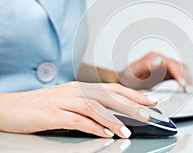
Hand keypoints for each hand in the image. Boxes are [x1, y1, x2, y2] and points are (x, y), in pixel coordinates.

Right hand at [0, 82, 157, 137]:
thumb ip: (90, 105)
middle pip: (108, 96)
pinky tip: (104, 133)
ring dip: (113, 119)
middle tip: (148, 112)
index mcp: (82, 87)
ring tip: (128, 130)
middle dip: (131, 104)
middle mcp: (75, 90)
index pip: (113, 89)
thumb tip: (112, 115)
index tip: (150, 100)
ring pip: (94, 108)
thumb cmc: (43, 105)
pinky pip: (76, 120)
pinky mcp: (52, 114)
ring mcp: (64, 101)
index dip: (133, 94)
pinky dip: (92, 126)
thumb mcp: (70, 101)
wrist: (12, 107)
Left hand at [118, 52, 192, 91]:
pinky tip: (186, 88)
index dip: (178, 73)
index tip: (182, 83)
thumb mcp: (134, 74)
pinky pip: (179, 73)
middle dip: (185, 77)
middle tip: (188, 89)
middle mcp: (159, 59)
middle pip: (178, 65)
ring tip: (189, 90)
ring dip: (187, 78)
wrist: (123, 79)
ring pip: (181, 68)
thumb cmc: (127, 78)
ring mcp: (163, 64)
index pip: (170, 63)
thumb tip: (158, 63)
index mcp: (152, 58)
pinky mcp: (165, 70)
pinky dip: (184, 80)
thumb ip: (145, 68)